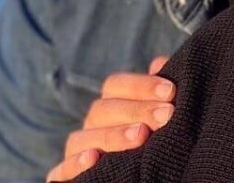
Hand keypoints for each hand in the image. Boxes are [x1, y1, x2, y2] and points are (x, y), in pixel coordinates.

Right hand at [45, 56, 173, 181]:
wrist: (133, 175)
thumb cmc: (150, 138)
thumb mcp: (155, 115)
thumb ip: (157, 93)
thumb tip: (160, 63)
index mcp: (110, 105)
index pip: (115, 85)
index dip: (142, 85)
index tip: (171, 92)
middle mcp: (91, 124)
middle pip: (104, 109)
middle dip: (137, 110)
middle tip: (166, 115)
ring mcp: (78, 149)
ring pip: (84, 137)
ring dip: (113, 135)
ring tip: (141, 135)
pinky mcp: (67, 176)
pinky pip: (62, 170)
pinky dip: (74, 164)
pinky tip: (93, 158)